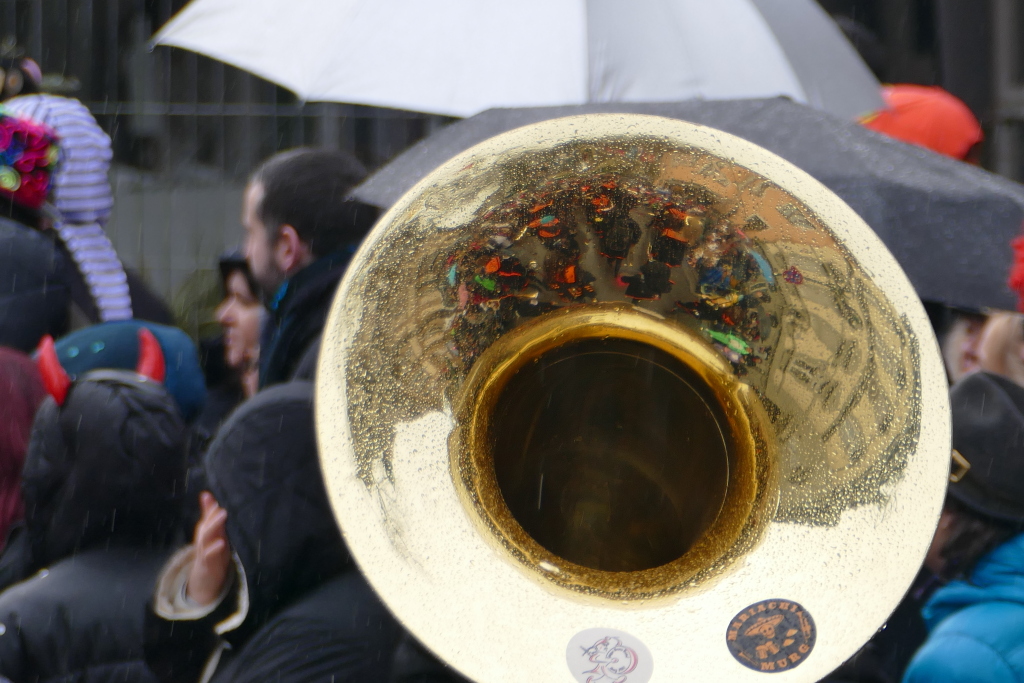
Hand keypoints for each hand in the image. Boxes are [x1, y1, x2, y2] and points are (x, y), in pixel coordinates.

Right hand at [187, 491, 230, 605]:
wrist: (204, 579)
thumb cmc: (211, 551)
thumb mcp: (214, 532)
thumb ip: (210, 514)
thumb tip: (205, 493)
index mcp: (205, 532)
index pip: (207, 518)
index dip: (209, 509)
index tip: (208, 497)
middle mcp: (202, 540)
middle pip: (205, 527)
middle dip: (211, 516)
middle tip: (218, 507)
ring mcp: (203, 552)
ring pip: (205, 539)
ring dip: (213, 527)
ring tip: (222, 516)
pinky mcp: (206, 564)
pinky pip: (208, 556)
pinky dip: (214, 549)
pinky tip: (222, 543)